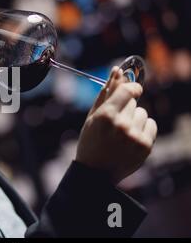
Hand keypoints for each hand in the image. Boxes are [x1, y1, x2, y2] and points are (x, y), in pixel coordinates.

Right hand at [76, 67, 157, 183]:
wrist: (95, 172)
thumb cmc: (91, 140)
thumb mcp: (93, 116)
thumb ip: (106, 92)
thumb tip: (117, 70)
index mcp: (106, 115)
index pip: (129, 90)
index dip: (132, 88)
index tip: (133, 90)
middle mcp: (122, 125)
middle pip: (134, 102)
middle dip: (126, 108)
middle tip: (114, 123)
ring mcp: (135, 136)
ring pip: (143, 113)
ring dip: (135, 119)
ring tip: (122, 133)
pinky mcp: (145, 146)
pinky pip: (151, 124)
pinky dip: (143, 129)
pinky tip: (131, 138)